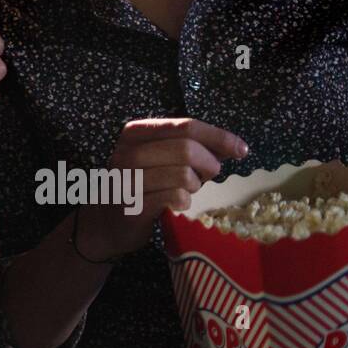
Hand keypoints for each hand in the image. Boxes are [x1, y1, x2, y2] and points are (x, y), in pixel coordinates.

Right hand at [76, 117, 248, 261]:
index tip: (241, 149)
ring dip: (195, 185)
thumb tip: (233, 146)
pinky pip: (176, 198)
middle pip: (186, 148)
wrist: (106, 221)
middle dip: (209, 163)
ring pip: (184, 174)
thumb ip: (188, 147)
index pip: (184, 126)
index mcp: (135, 132)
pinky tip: (178, 205)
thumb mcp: (157, 157)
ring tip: (188, 191)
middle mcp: (128, 152)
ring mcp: (128, 179)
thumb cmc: (140, 185)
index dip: (218, 136)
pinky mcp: (133, 205)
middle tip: (210, 175)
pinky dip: (185, 202)